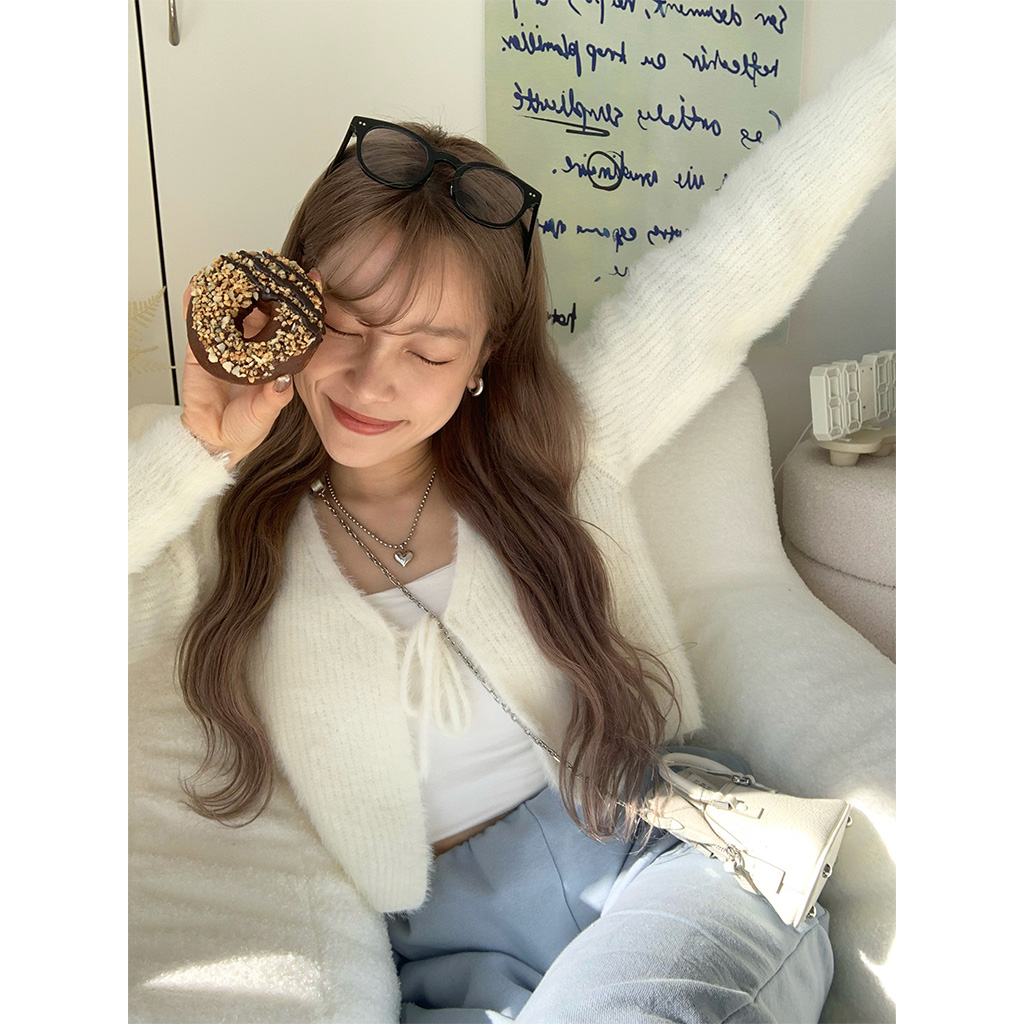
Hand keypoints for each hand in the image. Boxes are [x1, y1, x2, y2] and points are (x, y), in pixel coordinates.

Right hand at [178, 279, 301, 467]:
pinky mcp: (200, 350)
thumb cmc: (246, 427)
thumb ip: (275, 397)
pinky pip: (197, 324)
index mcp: (274, 357)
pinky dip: (196, 304)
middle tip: (271, 263)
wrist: (215, 440)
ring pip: (229, 310)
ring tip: (237, 266)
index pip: (289, 324)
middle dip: (265, 286)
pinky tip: (198, 286)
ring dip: (231, 288)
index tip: (313, 280)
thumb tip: (283, 380)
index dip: (300, 303)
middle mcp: (252, 346)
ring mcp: (226, 345)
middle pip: (259, 308)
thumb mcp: (266, 412)